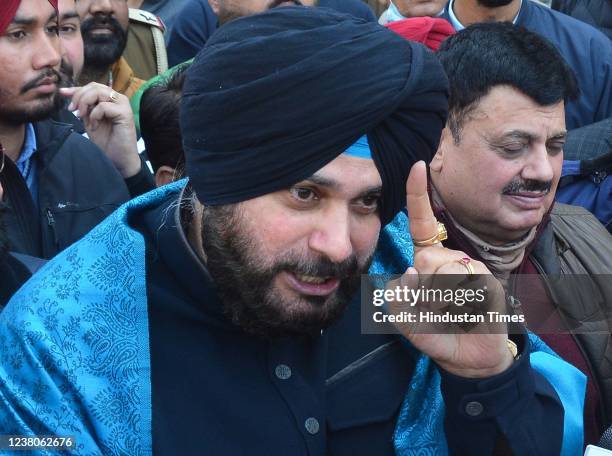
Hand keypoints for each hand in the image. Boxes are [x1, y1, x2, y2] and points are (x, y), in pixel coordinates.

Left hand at [60, 84, 140, 178]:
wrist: (118, 159)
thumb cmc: (106, 142)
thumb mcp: (89, 120)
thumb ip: (84, 107)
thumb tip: (67, 93)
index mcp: (111, 100)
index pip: (93, 87)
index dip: (76, 89)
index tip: (62, 93)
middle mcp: (118, 99)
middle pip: (95, 86)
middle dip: (79, 96)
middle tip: (72, 110)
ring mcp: (123, 105)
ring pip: (99, 92)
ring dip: (85, 103)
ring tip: (82, 117)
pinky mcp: (125, 113)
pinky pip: (103, 106)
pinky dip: (95, 115)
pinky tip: (95, 126)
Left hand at [386, 161, 512, 377]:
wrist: (471, 359)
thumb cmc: (438, 333)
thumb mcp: (408, 321)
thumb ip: (398, 302)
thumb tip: (410, 272)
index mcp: (430, 262)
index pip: (422, 225)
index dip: (418, 196)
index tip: (418, 165)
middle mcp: (451, 260)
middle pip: (426, 257)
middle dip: (422, 287)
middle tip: (434, 308)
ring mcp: (472, 269)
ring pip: (443, 271)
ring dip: (438, 300)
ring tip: (451, 313)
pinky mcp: (488, 282)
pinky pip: (462, 285)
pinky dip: (456, 304)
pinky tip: (466, 314)